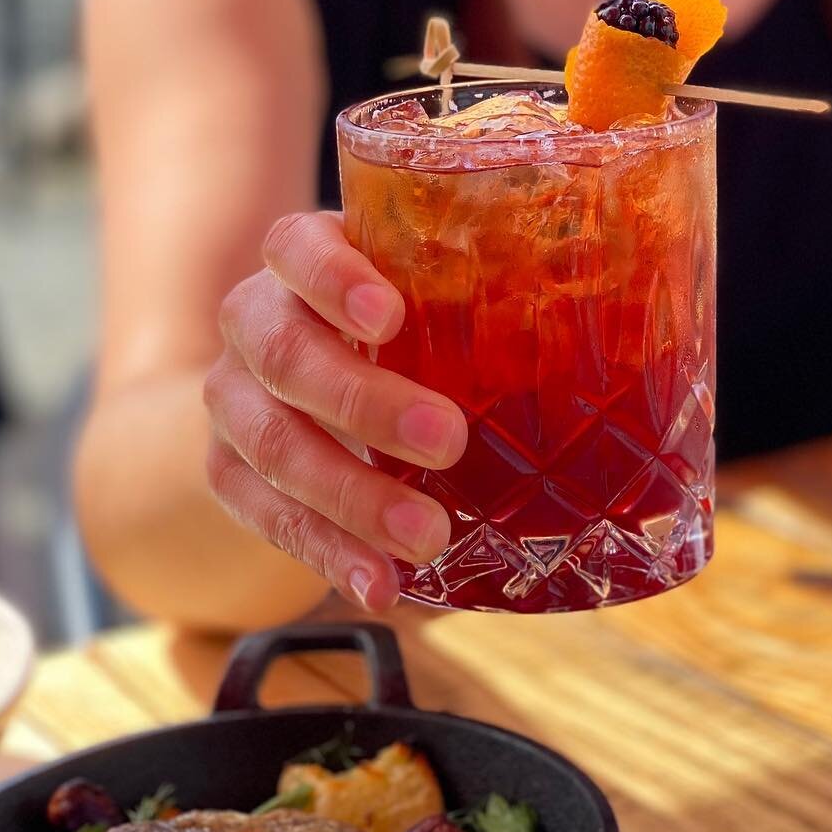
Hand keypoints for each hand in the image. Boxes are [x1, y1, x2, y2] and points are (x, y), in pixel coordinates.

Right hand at [204, 211, 467, 610]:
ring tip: (427, 536)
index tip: (389, 315)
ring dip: (352, 496)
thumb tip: (605, 338)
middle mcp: (252, 319)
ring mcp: (230, 397)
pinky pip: (267, 517)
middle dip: (366, 403)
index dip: (333, 278)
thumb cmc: (401, 326)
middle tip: (448, 439)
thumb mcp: (426, 295)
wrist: (301, 381)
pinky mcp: (226, 471)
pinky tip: (381, 583)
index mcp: (299, 259)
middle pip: (287, 355)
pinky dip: (329, 554)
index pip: (295, 248)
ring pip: (272, 443)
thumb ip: (478, 303)